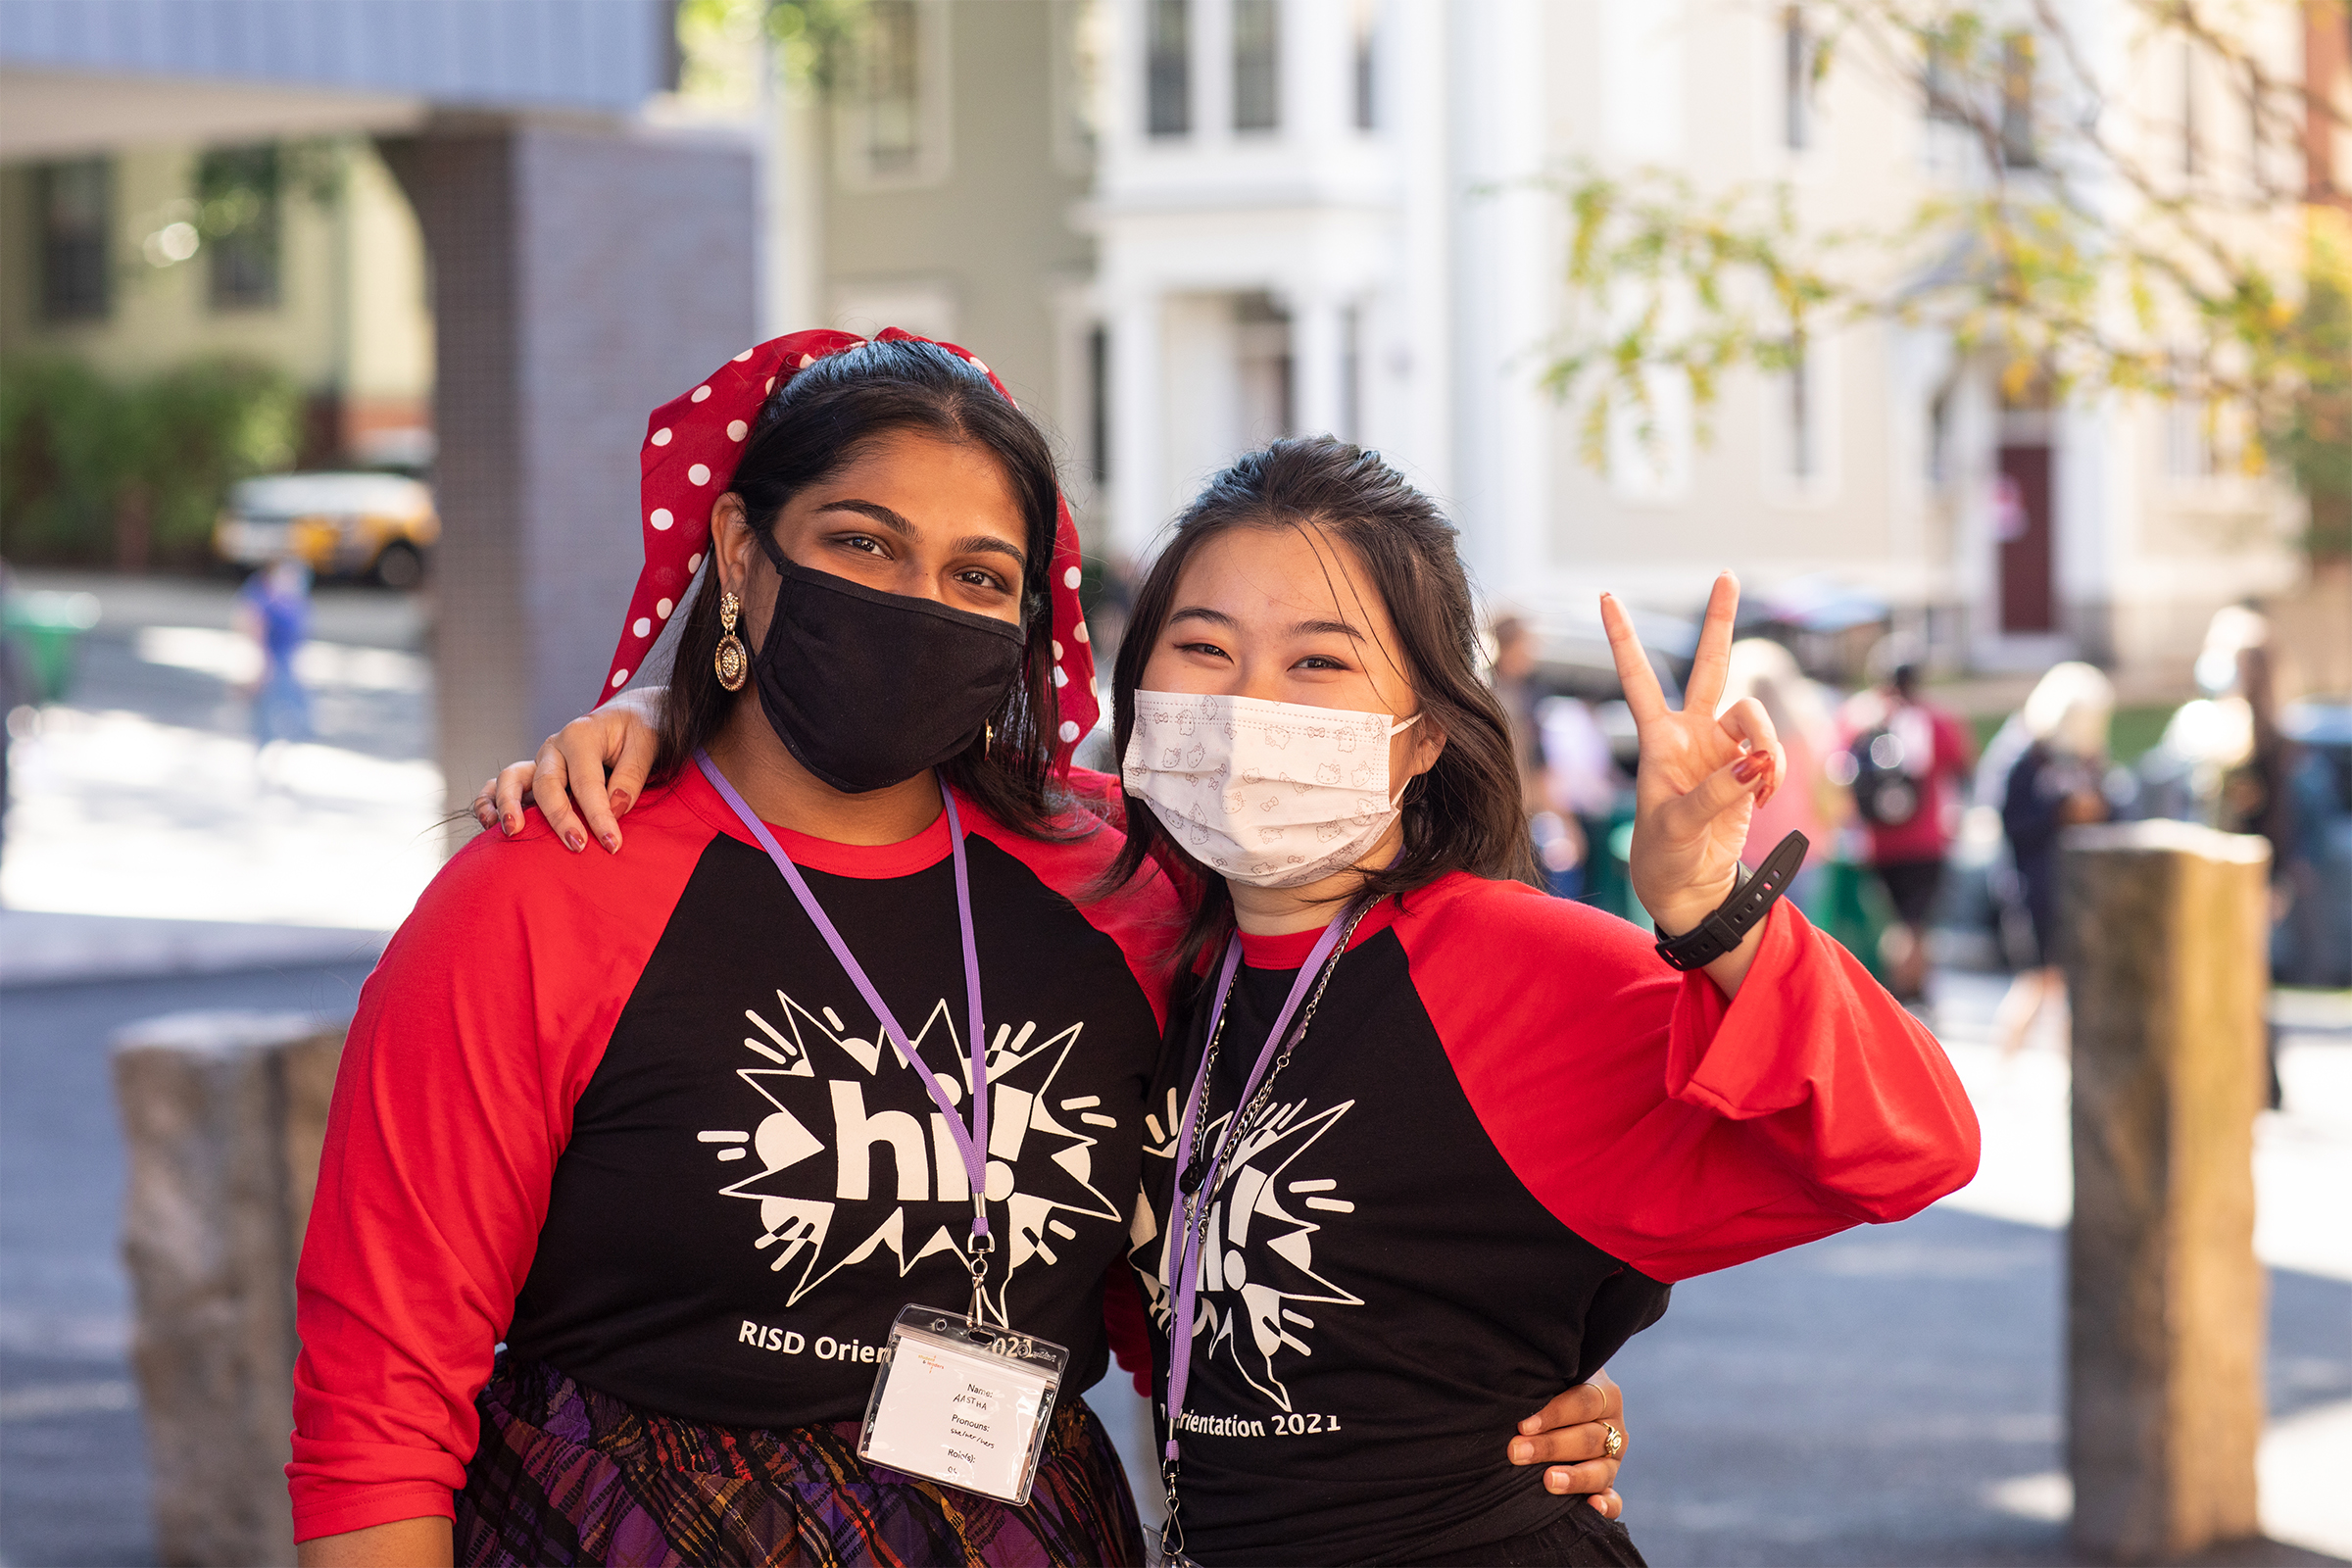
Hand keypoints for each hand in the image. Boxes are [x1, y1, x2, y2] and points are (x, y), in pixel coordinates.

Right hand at [467, 686, 665, 852]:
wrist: (626, 719)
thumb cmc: (638, 732)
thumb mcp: (646, 745)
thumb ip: (631, 777)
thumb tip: (614, 808)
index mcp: (581, 735)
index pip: (587, 782)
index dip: (599, 815)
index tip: (612, 843)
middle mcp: (554, 746)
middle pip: (547, 784)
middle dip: (560, 818)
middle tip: (578, 846)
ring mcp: (540, 760)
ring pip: (511, 780)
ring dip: (509, 806)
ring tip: (513, 832)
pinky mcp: (533, 774)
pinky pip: (499, 785)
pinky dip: (489, 802)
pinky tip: (490, 824)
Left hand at [1506, 1369, 1627, 1516]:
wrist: (1563, 1406)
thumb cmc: (1550, 1390)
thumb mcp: (1553, 1380)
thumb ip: (1541, 1383)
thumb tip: (1511, 1392)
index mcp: (1604, 1396)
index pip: (1584, 1402)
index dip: (1554, 1413)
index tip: (1523, 1425)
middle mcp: (1613, 1428)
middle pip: (1588, 1438)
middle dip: (1550, 1447)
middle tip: (1517, 1452)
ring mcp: (1613, 1460)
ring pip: (1600, 1470)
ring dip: (1574, 1477)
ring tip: (1549, 1481)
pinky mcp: (1608, 1486)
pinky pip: (1614, 1501)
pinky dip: (1606, 1506)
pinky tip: (1592, 1507)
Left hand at [1601, 574, 1783, 941]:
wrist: (1690, 885)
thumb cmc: (1664, 855)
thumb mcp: (1676, 826)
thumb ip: (1714, 792)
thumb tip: (1755, 763)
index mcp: (1656, 739)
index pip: (1639, 679)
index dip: (1624, 639)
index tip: (1606, 596)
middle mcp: (1689, 733)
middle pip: (1709, 665)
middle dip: (1719, 621)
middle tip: (1727, 575)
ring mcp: (1722, 747)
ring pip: (1755, 716)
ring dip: (1767, 745)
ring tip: (1760, 784)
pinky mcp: (1748, 768)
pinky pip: (1773, 754)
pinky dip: (1775, 773)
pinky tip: (1762, 796)